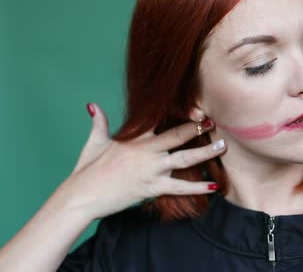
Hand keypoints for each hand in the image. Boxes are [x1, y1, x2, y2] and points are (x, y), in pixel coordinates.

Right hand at [57, 103, 224, 219]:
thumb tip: (93, 106)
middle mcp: (145, 150)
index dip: (176, 113)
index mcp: (133, 137)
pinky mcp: (152, 187)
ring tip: (221, 146)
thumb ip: (99, 122)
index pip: (158, 119)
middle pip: (177, 136)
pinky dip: (198, 188)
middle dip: (197, 128)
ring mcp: (151, 169)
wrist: (81, 196)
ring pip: (184, 159)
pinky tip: (213, 186)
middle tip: (214, 122)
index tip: (192, 108)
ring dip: (205, 153)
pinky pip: (180, 187)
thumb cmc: (86, 170)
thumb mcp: (93, 142)